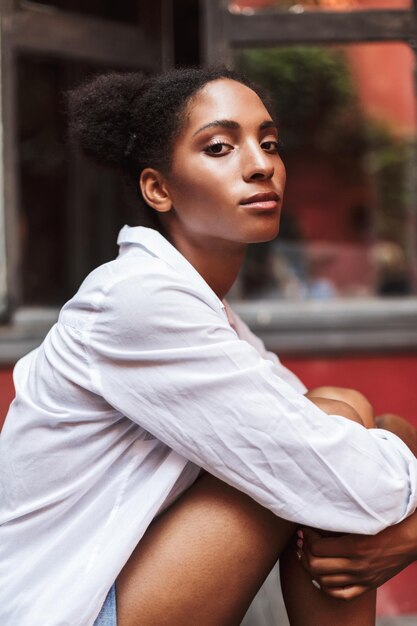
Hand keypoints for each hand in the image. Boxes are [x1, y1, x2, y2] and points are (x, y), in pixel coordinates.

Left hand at [299, 515, 416, 599]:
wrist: (412, 537)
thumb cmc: (388, 521)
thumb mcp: (363, 518)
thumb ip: (341, 521)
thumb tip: (316, 519)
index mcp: (356, 546)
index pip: (317, 547)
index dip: (306, 536)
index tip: (304, 528)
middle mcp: (358, 565)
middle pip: (316, 566)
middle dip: (305, 552)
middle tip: (303, 541)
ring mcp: (363, 578)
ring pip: (324, 581)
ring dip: (311, 567)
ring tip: (309, 554)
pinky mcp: (368, 585)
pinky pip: (340, 594)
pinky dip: (326, 586)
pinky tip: (322, 575)